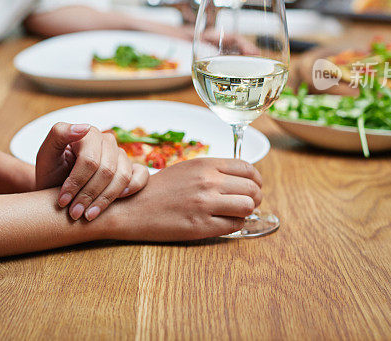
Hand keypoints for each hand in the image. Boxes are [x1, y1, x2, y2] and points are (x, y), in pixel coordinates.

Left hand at [35, 123, 148, 220]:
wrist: (57, 188)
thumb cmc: (51, 172)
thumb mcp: (46, 154)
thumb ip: (59, 135)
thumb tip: (84, 128)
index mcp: (88, 134)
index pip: (89, 160)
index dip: (76, 182)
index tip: (62, 201)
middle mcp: (107, 142)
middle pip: (106, 171)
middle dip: (88, 195)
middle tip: (74, 214)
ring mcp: (120, 155)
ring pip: (122, 176)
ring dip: (105, 199)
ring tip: (88, 215)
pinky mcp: (130, 168)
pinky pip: (142, 175)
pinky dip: (133, 188)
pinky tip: (117, 201)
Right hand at [104, 157, 262, 240]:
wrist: (134, 207)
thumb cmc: (160, 189)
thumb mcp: (187, 168)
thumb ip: (213, 171)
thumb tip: (240, 179)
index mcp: (205, 164)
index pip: (247, 168)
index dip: (256, 179)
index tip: (254, 186)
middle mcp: (208, 181)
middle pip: (252, 189)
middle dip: (255, 197)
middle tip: (248, 203)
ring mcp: (206, 204)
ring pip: (248, 207)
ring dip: (246, 212)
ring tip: (236, 213)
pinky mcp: (202, 225)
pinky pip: (235, 225)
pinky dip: (235, 225)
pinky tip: (224, 222)